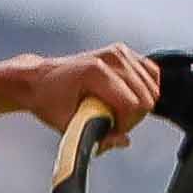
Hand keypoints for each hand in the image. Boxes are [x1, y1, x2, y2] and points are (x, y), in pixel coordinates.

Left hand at [16, 44, 160, 138]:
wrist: (40, 79)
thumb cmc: (49, 100)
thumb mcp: (67, 125)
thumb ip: (97, 136)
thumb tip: (123, 141)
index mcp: (95, 72)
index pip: (133, 104)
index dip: (125, 124)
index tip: (109, 130)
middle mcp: (110, 58)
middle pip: (146, 97)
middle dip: (133, 117)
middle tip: (111, 123)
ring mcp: (118, 51)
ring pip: (152, 87)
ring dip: (139, 105)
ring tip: (115, 111)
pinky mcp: (123, 51)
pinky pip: (151, 74)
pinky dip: (144, 90)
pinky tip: (126, 98)